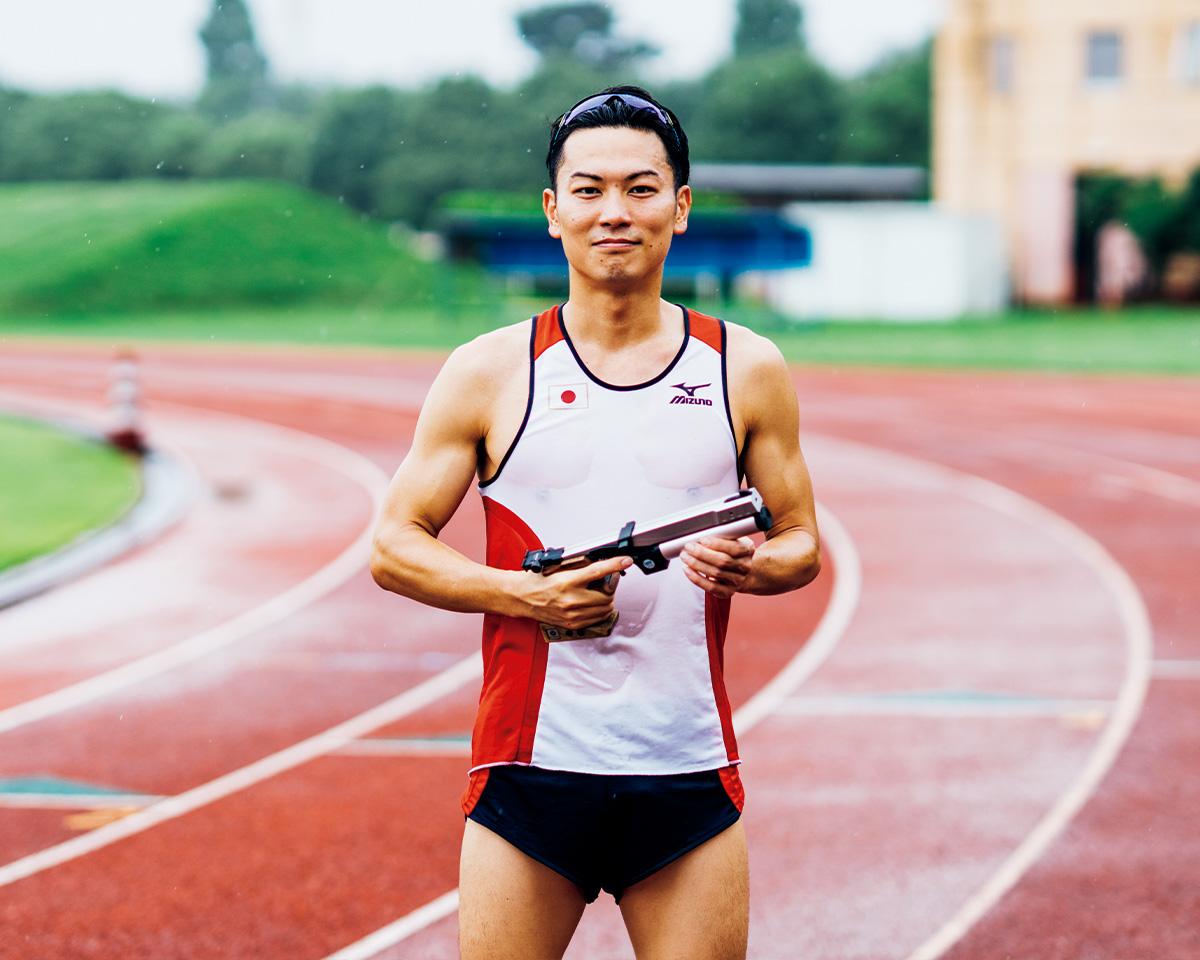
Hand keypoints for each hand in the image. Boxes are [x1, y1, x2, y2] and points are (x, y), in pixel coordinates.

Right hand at [514, 555, 632, 628]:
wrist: (521, 597)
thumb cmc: (537, 581)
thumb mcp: (557, 567)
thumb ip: (580, 566)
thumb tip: (600, 563)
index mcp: (567, 582)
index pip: (597, 572)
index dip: (615, 565)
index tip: (625, 561)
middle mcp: (570, 600)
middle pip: (606, 595)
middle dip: (610, 587)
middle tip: (606, 581)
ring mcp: (572, 615)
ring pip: (604, 609)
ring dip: (606, 600)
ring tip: (597, 592)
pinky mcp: (572, 624)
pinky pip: (596, 619)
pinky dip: (599, 610)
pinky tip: (592, 603)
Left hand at [680, 536, 755, 598]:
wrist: (742, 572)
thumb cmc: (733, 552)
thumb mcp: (733, 539)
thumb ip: (722, 535)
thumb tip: (702, 531)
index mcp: (748, 550)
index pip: (734, 548)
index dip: (716, 544)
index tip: (702, 540)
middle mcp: (745, 567)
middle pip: (723, 561)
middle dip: (702, 553)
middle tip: (689, 547)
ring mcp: (737, 581)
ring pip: (715, 573)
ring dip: (696, 564)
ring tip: (685, 556)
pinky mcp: (727, 592)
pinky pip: (710, 587)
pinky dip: (696, 578)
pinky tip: (688, 570)